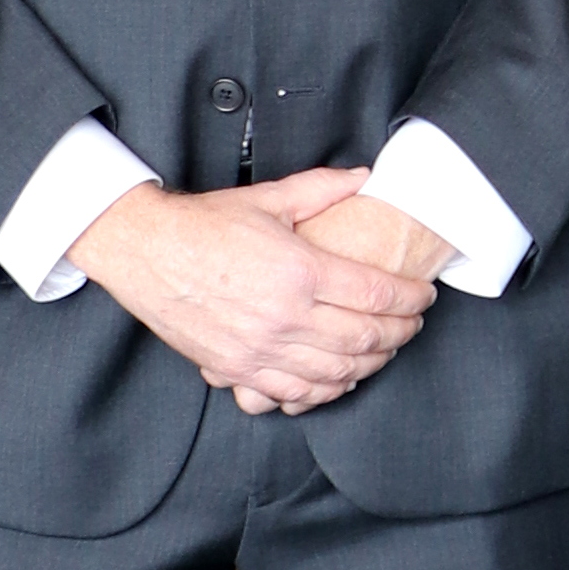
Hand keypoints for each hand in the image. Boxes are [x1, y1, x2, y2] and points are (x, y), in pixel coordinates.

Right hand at [226, 189, 448, 412]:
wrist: (143, 251)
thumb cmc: (204, 225)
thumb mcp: (271, 198)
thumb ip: (324, 189)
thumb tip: (365, 177)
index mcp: (300, 271)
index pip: (378, 295)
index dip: (411, 299)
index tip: (424, 296)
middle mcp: (285, 316)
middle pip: (366, 338)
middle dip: (401, 333)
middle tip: (414, 323)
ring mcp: (260, 349)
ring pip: (337, 372)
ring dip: (372, 364)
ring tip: (387, 350)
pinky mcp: (237, 369)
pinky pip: (295, 392)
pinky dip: (327, 390)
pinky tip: (342, 378)